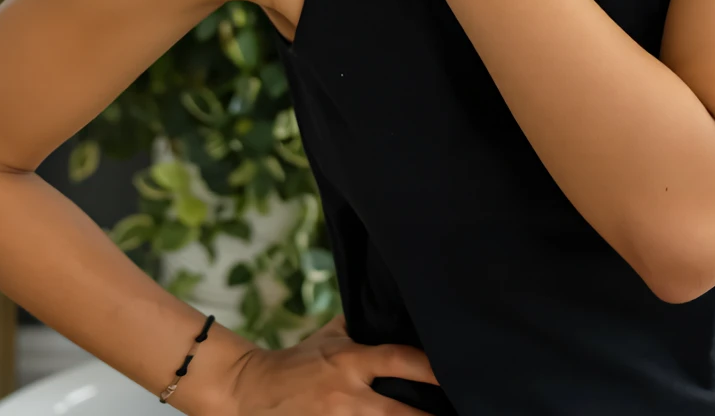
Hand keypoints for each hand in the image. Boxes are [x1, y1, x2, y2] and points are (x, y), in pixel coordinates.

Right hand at [227, 316, 440, 415]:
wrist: (253, 389)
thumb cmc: (300, 360)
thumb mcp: (332, 335)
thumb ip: (363, 326)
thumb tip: (397, 310)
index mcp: (351, 360)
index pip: (399, 359)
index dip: (431, 368)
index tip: (456, 372)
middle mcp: (348, 394)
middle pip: (399, 412)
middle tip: (460, 413)